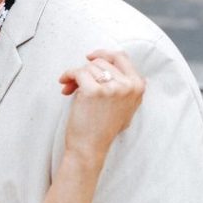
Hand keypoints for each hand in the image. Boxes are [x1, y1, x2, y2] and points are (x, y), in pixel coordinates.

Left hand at [58, 49, 144, 166]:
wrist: (90, 147)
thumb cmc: (104, 129)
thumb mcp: (127, 108)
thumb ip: (130, 90)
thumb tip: (130, 72)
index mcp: (138, 87)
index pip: (121, 57)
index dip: (104, 54)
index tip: (90, 57)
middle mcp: (128, 85)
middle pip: (102, 62)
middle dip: (86, 70)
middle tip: (76, 83)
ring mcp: (112, 87)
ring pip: (89, 68)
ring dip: (76, 77)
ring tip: (70, 90)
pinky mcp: (94, 90)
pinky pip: (77, 72)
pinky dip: (68, 76)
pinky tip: (64, 86)